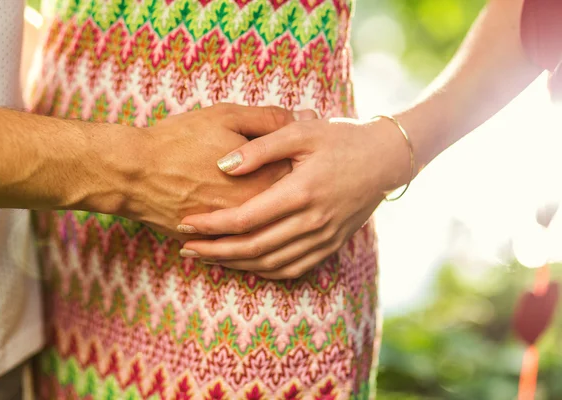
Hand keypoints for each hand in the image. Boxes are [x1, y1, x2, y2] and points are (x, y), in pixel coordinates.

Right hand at [97, 104, 312, 238]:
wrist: (133, 173)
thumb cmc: (179, 140)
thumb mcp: (225, 117)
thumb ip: (268, 119)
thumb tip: (301, 118)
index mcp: (264, 181)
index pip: (303, 175)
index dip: (306, 160)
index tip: (306, 150)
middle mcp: (255, 212)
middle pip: (288, 205)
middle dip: (294, 188)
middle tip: (298, 170)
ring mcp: (233, 232)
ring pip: (266, 228)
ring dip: (276, 214)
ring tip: (274, 197)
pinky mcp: (212, 242)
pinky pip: (242, 243)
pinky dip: (251, 232)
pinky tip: (256, 220)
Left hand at [177, 117, 410, 278]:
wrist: (385, 159)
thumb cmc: (341, 138)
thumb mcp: (301, 132)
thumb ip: (260, 148)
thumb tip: (222, 165)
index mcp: (301, 192)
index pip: (246, 218)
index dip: (212, 224)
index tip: (185, 224)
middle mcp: (313, 221)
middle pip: (254, 248)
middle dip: (215, 251)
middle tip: (186, 248)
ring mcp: (324, 238)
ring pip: (271, 264)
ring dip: (236, 264)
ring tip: (208, 257)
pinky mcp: (331, 245)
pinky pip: (293, 269)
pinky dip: (264, 271)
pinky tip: (245, 264)